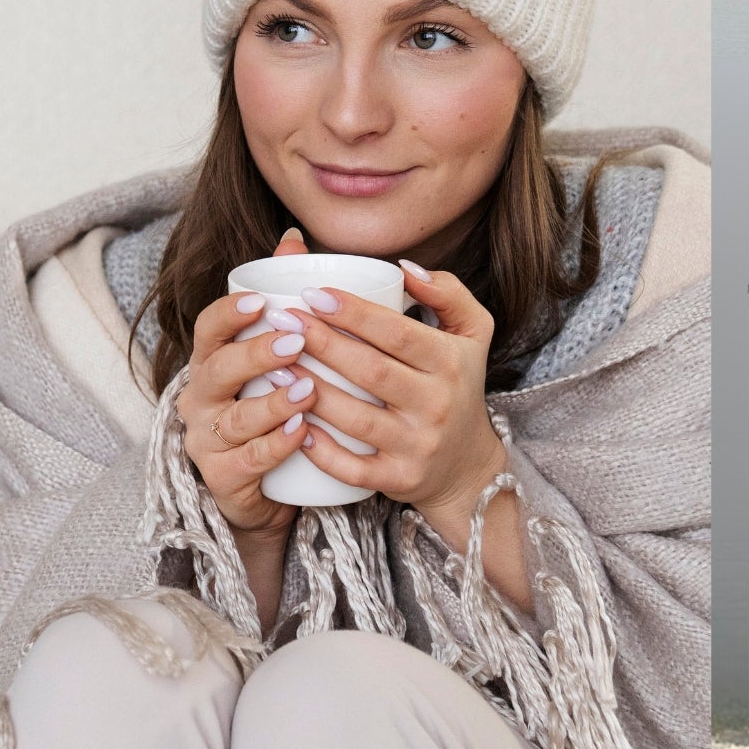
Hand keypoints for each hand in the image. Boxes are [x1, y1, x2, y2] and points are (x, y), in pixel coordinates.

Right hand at [175, 225, 315, 541]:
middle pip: (217, 370)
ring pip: (235, 418)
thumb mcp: (273, 357)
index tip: (260, 302)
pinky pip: (247, 461)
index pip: (208, 330)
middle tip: (297, 342)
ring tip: (308, 389)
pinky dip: (275, 447)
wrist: (269, 488)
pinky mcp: (223, 479)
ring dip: (271, 402)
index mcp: (213, 362)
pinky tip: (302, 433)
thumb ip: (280, 299)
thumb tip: (293, 238)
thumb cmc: (271, 409)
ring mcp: (208, 440)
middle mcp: (202, 398)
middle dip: (255, 354)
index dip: (229, 314)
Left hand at [281, 264, 506, 520]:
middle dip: (321, 343)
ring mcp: (417, 445)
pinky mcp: (399, 479)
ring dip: (310, 392)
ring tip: (275, 366)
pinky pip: (353, 468)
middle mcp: (437, 404)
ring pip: (355, 418)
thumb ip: (447, 291)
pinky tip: (293, 424)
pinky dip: (321, 451)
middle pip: (370, 371)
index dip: (353, 313)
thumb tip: (404, 269)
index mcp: (450, 362)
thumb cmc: (459, 385)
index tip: (312, 294)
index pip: (397, 333)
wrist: (468, 464)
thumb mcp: (472, 332)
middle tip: (282, 321)